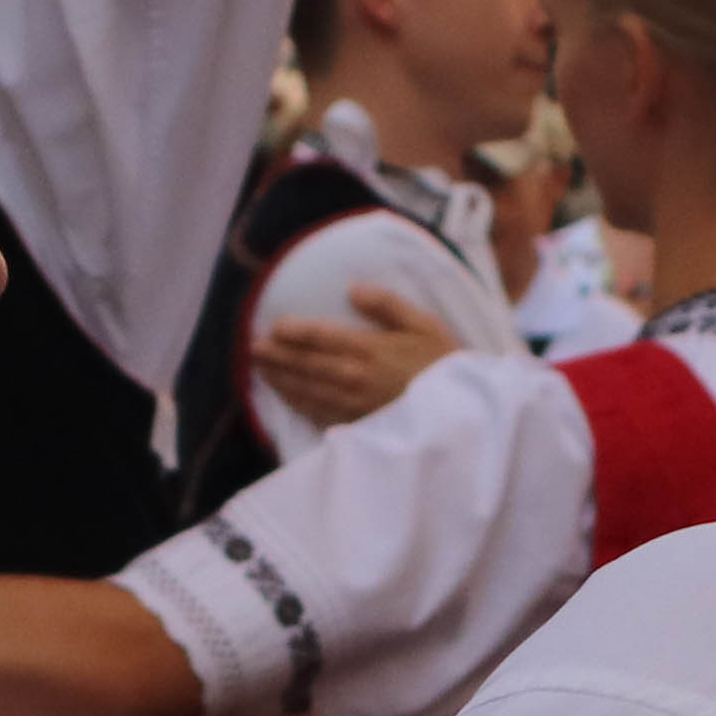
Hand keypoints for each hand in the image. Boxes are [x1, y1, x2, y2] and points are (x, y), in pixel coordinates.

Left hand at [250, 282, 463, 432]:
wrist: (462, 416)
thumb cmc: (444, 366)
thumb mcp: (424, 325)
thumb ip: (387, 305)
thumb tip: (353, 287)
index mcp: (368, 350)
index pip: (319, 338)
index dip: (292, 331)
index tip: (273, 326)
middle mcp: (354, 378)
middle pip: (304, 365)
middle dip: (276, 357)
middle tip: (254, 349)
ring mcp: (352, 405)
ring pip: (306, 392)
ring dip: (281, 381)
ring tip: (262, 371)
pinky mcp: (358, 427)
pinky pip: (319, 416)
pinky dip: (298, 406)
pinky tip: (288, 400)